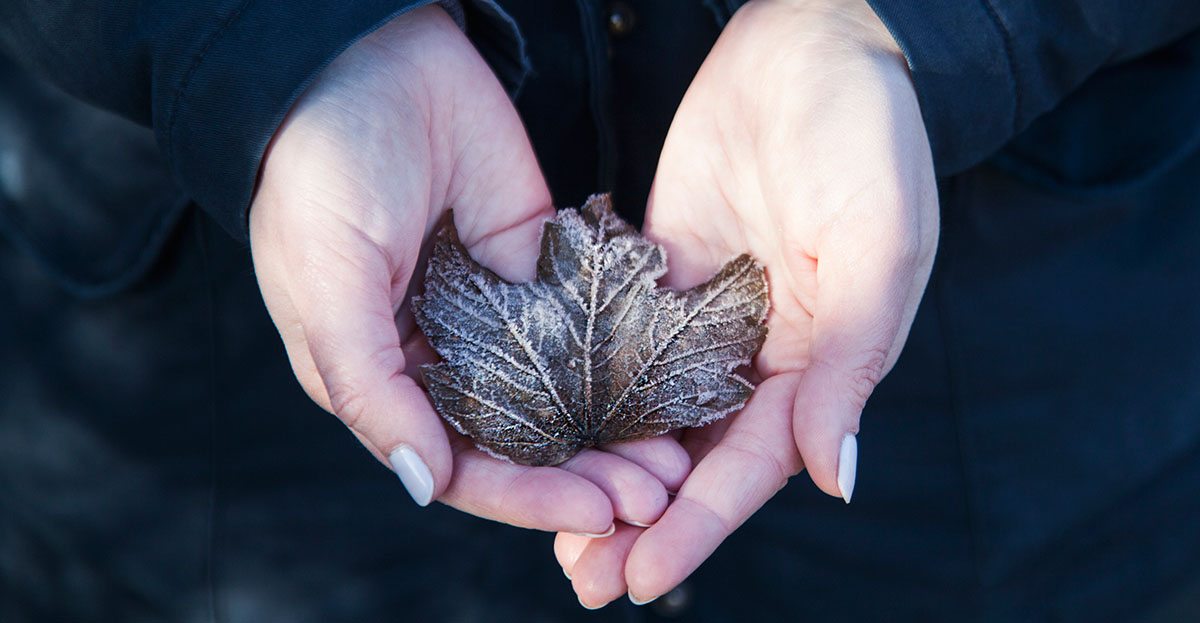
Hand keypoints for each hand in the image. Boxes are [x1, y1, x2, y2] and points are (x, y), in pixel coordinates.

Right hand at [249, 6, 688, 534]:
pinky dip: (627, 363)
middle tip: (654, 497)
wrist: (373, 58)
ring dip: (615, 433)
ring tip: (673, 460)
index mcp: (384, 378)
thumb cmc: (323, 172)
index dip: (526, 496)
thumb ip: (369, 385)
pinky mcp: (538, 268)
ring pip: (564, 397)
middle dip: (585, 475)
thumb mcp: (328, 280)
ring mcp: (497, 316)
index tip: (596, 514)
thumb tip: (424, 484)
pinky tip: (669, 388)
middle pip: (523, 442)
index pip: (459, 465)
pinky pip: (587, 328)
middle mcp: (444, 360)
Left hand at [557, 0, 937, 605]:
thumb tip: (835, 477)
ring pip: (651, 411)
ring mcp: (704, 314)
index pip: (752, 464)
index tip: (640, 578)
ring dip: (608, 470)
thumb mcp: (879, 247)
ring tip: (556, 532)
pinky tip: (544, 423)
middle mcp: (758, 350)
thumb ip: (850, 362)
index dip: (699, 526)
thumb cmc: (868, 139)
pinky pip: (619, 342)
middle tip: (583, 578)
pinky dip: (587, 388)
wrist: (815, 43)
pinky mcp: (660, 271)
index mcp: (817, 359)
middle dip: (642, 521)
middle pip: (695, 456)